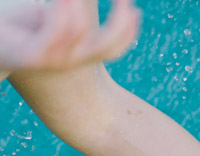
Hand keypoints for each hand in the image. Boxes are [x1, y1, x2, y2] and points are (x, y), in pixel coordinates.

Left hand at [0, 0, 139, 71]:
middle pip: (107, 46)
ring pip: (79, 30)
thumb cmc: (19, 27)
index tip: (136, 10)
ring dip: (77, 5)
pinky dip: (62, 13)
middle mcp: (70, 60)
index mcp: (78, 53)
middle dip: (119, 22)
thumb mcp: (54, 16)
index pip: (113, 48)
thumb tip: (81, 1)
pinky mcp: (33, 57)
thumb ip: (71, 9)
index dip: (128, 31)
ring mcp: (52, 60)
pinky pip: (56, 32)